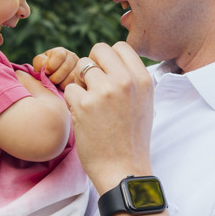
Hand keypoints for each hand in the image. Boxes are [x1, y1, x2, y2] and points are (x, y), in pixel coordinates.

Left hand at [33, 46, 80, 88]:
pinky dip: (69, 88)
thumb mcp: (39, 63)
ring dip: (61, 84)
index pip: (59, 56)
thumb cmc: (45, 69)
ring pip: (72, 77)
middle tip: (50, 81)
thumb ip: (40, 63)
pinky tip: (64, 88)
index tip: (46, 72)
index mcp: (61, 52)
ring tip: (57, 85)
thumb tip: (46, 68)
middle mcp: (73, 57)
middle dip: (55, 78)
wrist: (53, 78)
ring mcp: (80, 67)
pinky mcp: (84, 78)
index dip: (51, 66)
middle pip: (65, 68)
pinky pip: (78, 84)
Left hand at [62, 41, 154, 192]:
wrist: (124, 169)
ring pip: (81, 68)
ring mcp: (104, 92)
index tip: (108, 74)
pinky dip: (73, 101)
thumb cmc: (132, 138)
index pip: (121, 46)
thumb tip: (112, 59)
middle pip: (98, 50)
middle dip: (92, 64)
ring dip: (82, 83)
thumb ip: (131, 79)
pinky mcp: (83, 105)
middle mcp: (125, 81)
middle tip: (94, 86)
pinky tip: (84, 116)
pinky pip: (70, 88)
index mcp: (143, 79)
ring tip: (90, 104)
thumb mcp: (144, 103)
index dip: (109, 58)